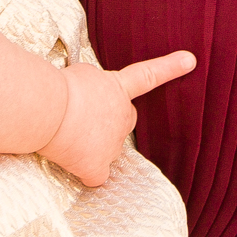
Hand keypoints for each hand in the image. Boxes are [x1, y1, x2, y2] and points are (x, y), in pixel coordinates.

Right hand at [40, 52, 195, 187]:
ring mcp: (112, 145)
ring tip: (66, 135)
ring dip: (91, 144)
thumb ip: (94, 85)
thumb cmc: (57, 87)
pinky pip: (96, 176)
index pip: (148, 76)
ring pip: (107, 149)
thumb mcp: (80, 73)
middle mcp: (123, 117)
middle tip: (84, 118)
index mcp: (117, 88)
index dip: (169, 68)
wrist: (46, 109)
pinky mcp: (96, 167)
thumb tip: (89, 98)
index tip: (190, 60)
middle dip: (111, 121)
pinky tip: (72, 162)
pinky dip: (85, 172)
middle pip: (126, 121)